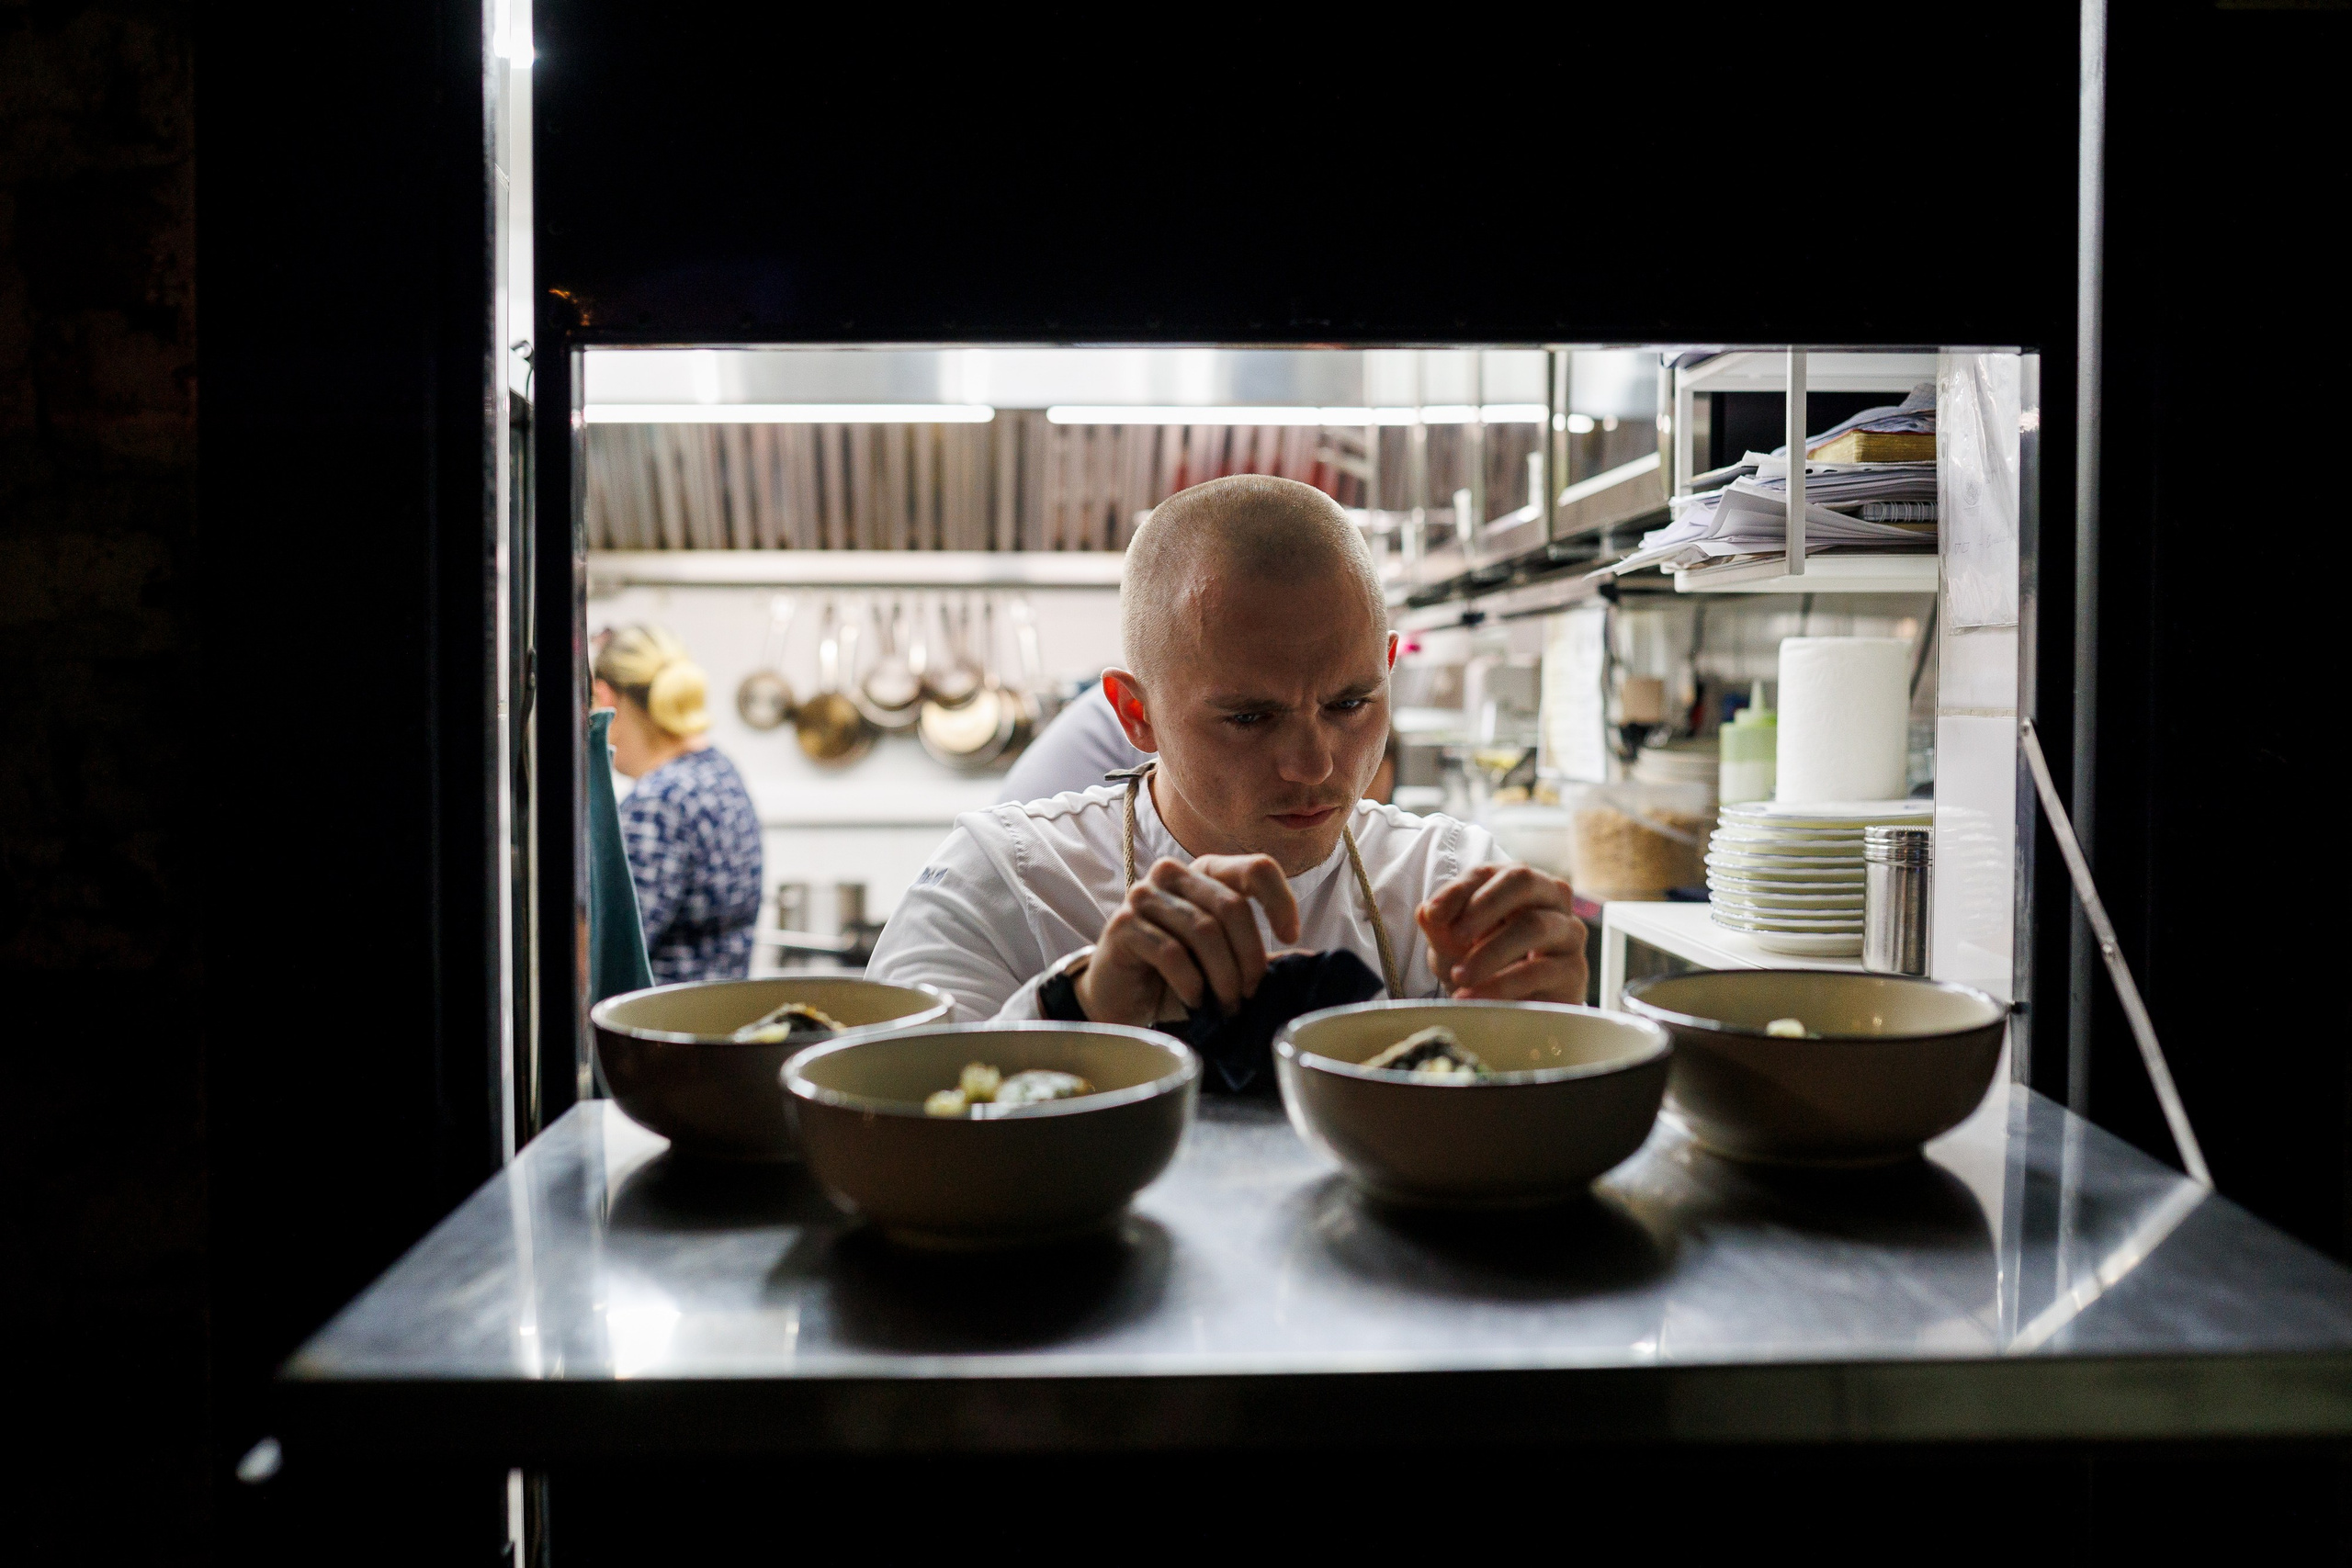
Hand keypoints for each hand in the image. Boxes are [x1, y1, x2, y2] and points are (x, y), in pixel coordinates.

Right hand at [1075, 855, 1301, 1026]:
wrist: (1120, 998)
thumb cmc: (1177, 976)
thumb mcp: (1226, 964)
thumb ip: (1261, 958)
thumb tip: (1311, 960)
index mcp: (1206, 873)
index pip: (1256, 867)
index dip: (1280, 901)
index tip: (1290, 937)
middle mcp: (1173, 873)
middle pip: (1232, 906)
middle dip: (1249, 958)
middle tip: (1250, 995)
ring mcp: (1144, 895)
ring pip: (1203, 930)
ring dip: (1223, 977)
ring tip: (1226, 1006)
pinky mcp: (1123, 925)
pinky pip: (1171, 951)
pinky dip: (1191, 983)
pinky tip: (1195, 1000)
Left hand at [1416, 863, 1588, 1002]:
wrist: (1516, 1010)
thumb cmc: (1485, 966)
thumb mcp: (1454, 946)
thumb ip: (1440, 927)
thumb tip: (1426, 912)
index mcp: (1517, 884)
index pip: (1488, 872)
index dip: (1458, 890)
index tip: (1432, 914)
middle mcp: (1549, 899)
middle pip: (1523, 881)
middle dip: (1484, 905)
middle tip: (1455, 935)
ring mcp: (1567, 932)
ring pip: (1534, 925)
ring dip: (1490, 952)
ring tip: (1460, 976)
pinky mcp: (1573, 970)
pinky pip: (1539, 970)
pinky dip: (1501, 984)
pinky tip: (1475, 997)